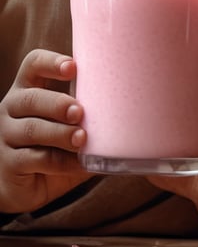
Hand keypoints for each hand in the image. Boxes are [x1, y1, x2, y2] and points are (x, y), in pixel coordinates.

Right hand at [0, 49, 89, 213]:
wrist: (29, 184)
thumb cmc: (55, 143)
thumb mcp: (68, 120)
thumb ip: (88, 106)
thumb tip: (136, 98)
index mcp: (29, 88)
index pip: (33, 64)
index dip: (51, 62)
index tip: (73, 67)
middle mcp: (13, 108)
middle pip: (30, 98)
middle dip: (57, 103)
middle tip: (80, 112)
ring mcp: (6, 136)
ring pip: (32, 129)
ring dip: (60, 133)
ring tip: (82, 138)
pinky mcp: (9, 163)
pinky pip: (35, 159)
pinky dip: (61, 162)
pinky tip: (80, 163)